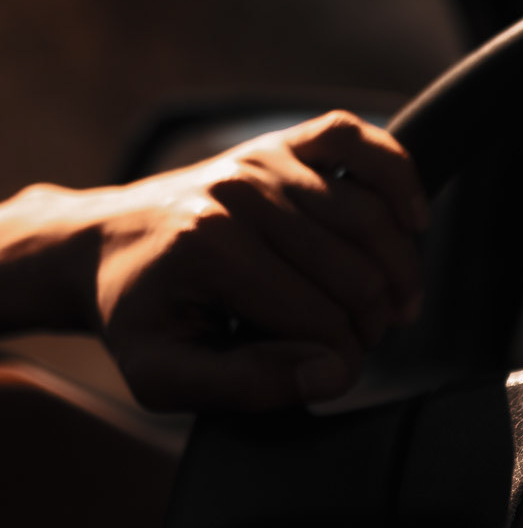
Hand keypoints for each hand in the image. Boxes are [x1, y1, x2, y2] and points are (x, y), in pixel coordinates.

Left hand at [1, 112, 429, 411]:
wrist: (105, 246)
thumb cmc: (140, 317)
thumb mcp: (163, 377)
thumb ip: (246, 385)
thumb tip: (332, 373)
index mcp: (210, 248)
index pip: (321, 322)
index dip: (343, 364)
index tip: (329, 378)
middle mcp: (241, 193)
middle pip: (357, 273)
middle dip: (372, 325)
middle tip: (358, 347)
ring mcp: (265, 161)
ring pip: (372, 221)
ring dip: (398, 275)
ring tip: (388, 308)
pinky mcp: (282, 142)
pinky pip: (362, 143)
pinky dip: (400, 182)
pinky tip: (412, 224)